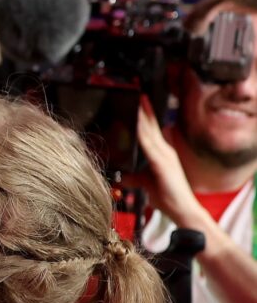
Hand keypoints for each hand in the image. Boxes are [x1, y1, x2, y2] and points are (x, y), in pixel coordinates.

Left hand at [130, 96, 205, 224]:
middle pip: (151, 126)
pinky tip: (137, 125)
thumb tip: (119, 175)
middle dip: (143, 109)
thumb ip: (133, 177)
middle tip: (136, 92)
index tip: (137, 101)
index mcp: (161, 153)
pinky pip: (150, 146)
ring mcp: (165, 156)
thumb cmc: (166, 196)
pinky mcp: (163, 164)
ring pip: (151, 132)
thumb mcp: (144, 183)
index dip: (145, 115)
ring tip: (136, 101)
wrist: (182, 210)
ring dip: (143, 117)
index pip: (151, 130)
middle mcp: (164, 151)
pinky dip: (143, 134)